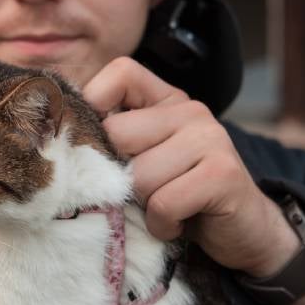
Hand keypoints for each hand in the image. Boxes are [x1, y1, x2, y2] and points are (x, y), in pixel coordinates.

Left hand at [82, 58, 300, 278]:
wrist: (244, 232)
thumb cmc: (181, 196)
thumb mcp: (145, 158)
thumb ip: (116, 140)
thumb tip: (60, 133)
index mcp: (167, 100)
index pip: (120, 73)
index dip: (97, 103)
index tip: (103, 146)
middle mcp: (191, 111)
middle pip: (118, 133)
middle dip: (120, 174)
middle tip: (142, 191)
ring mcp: (210, 139)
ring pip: (140, 175)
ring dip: (144, 205)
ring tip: (164, 209)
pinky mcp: (222, 174)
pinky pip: (164, 202)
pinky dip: (163, 224)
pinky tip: (177, 224)